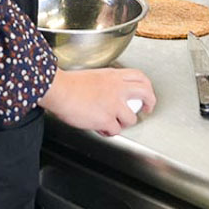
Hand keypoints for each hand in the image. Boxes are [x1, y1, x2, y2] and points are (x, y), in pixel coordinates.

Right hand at [40, 68, 156, 135]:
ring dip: (124, 123)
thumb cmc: (68, 84)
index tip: (145, 93)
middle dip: (149, 103)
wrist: (59, 90)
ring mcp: (114, 104)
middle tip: (146, 109)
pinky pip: (116, 130)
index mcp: (113, 76)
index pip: (139, 76)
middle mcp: (117, 89)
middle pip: (145, 93)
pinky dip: (109, 132)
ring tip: (115, 124)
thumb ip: (105, 83)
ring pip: (131, 118)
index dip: (146, 86)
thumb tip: (108, 93)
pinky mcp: (107, 119)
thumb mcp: (93, 76)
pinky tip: (102, 130)